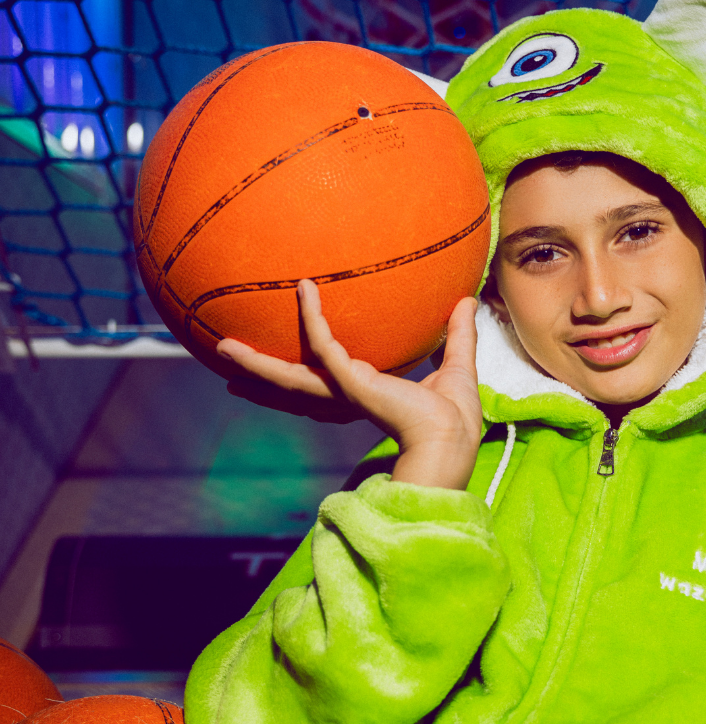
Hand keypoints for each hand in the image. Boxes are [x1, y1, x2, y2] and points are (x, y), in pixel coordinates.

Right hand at [217, 280, 483, 490]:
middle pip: (290, 388)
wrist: (453, 436)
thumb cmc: (456, 416)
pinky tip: (305, 287)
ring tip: (220, 348)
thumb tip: (467, 301)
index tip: (275, 370)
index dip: (296, 378)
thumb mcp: (455, 365)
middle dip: (257, 377)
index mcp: (365, 397)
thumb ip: (457, 334)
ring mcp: (344, 392)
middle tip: (227, 361)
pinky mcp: (351, 382)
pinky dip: (313, 316)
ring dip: (254, 363)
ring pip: (287, 377)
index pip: (321, 388)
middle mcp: (346, 397)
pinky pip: (323, 343)